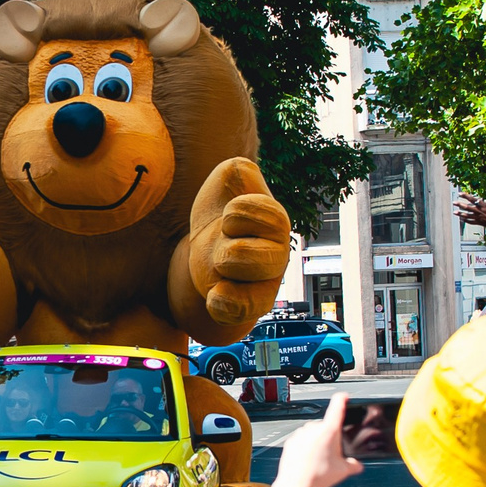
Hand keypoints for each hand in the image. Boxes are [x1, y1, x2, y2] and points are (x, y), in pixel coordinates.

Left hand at [183, 158, 290, 327]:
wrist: (207, 241)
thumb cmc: (221, 208)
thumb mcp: (229, 179)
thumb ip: (239, 173)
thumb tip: (242, 175)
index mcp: (275, 222)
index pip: (264, 218)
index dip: (237, 214)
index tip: (231, 215)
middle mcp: (278, 255)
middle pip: (255, 260)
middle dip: (228, 251)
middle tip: (224, 243)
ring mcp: (266, 283)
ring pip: (250, 293)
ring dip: (223, 275)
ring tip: (220, 263)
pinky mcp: (250, 304)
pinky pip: (239, 314)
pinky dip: (222, 304)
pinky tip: (215, 292)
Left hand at [275, 395, 363, 486]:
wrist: (296, 484)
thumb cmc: (318, 475)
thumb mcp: (343, 471)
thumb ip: (353, 465)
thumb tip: (357, 465)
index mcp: (329, 430)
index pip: (337, 407)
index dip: (342, 399)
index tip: (343, 396)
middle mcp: (314, 428)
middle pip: (326, 427)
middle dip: (329, 437)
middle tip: (331, 455)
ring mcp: (300, 434)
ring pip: (313, 434)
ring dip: (317, 443)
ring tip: (318, 461)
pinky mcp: (291, 442)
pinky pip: (302, 441)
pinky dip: (305, 448)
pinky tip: (308, 461)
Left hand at [454, 192, 485, 230]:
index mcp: (482, 205)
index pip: (472, 199)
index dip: (465, 196)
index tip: (459, 194)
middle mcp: (478, 211)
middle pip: (467, 207)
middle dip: (460, 205)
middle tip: (454, 203)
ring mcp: (478, 217)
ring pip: (467, 215)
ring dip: (460, 213)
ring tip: (454, 212)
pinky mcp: (479, 222)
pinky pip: (470, 222)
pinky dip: (466, 220)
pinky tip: (462, 219)